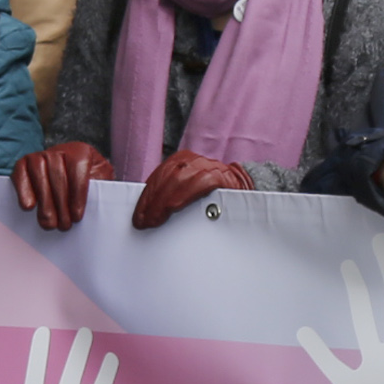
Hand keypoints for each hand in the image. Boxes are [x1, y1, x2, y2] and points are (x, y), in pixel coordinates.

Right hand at [15, 139, 115, 232]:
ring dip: (44, 200)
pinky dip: (23, 189)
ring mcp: (40, 155)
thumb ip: (100, 188)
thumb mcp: (100, 183)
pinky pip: (20, 173)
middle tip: (63, 226)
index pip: (78, 169)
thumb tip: (99, 201)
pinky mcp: (24, 164)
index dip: (77, 194)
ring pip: (39, 172)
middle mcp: (60, 150)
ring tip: (49, 223)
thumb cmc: (88, 184)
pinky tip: (29, 207)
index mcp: (81, 152)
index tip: (77, 216)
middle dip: (60, 203)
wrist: (70, 180)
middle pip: (57, 173)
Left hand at [129, 149, 251, 230]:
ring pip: (179, 178)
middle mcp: (194, 161)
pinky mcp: (222, 177)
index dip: (146, 195)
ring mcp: (209, 167)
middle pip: (167, 176)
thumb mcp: (189, 193)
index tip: (138, 214)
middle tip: (143, 221)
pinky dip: (185, 195)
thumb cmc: (215, 197)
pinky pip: (200, 183)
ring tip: (155, 219)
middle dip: (152, 200)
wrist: (246, 193)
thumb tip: (147, 212)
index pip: (159, 175)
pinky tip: (174, 207)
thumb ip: (171, 196)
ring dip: (164, 200)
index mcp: (183, 162)